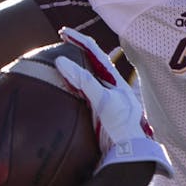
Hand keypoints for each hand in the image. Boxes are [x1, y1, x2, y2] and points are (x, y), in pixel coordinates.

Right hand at [54, 27, 171, 177]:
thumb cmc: (121, 125)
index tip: (63, 32)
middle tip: (60, 42)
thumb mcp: (103, 100)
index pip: (95, 51)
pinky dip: (70, 87)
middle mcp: (108, 86)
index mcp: (114, 79)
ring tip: (57, 62)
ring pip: (85, 77)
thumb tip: (61, 61)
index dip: (79, 39)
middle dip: (75, 50)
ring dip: (72, 68)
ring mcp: (102, 99)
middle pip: (90, 61)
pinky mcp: (96, 112)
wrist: (127, 153)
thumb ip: (84, 81)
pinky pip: (80, 94)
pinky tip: (61, 89)